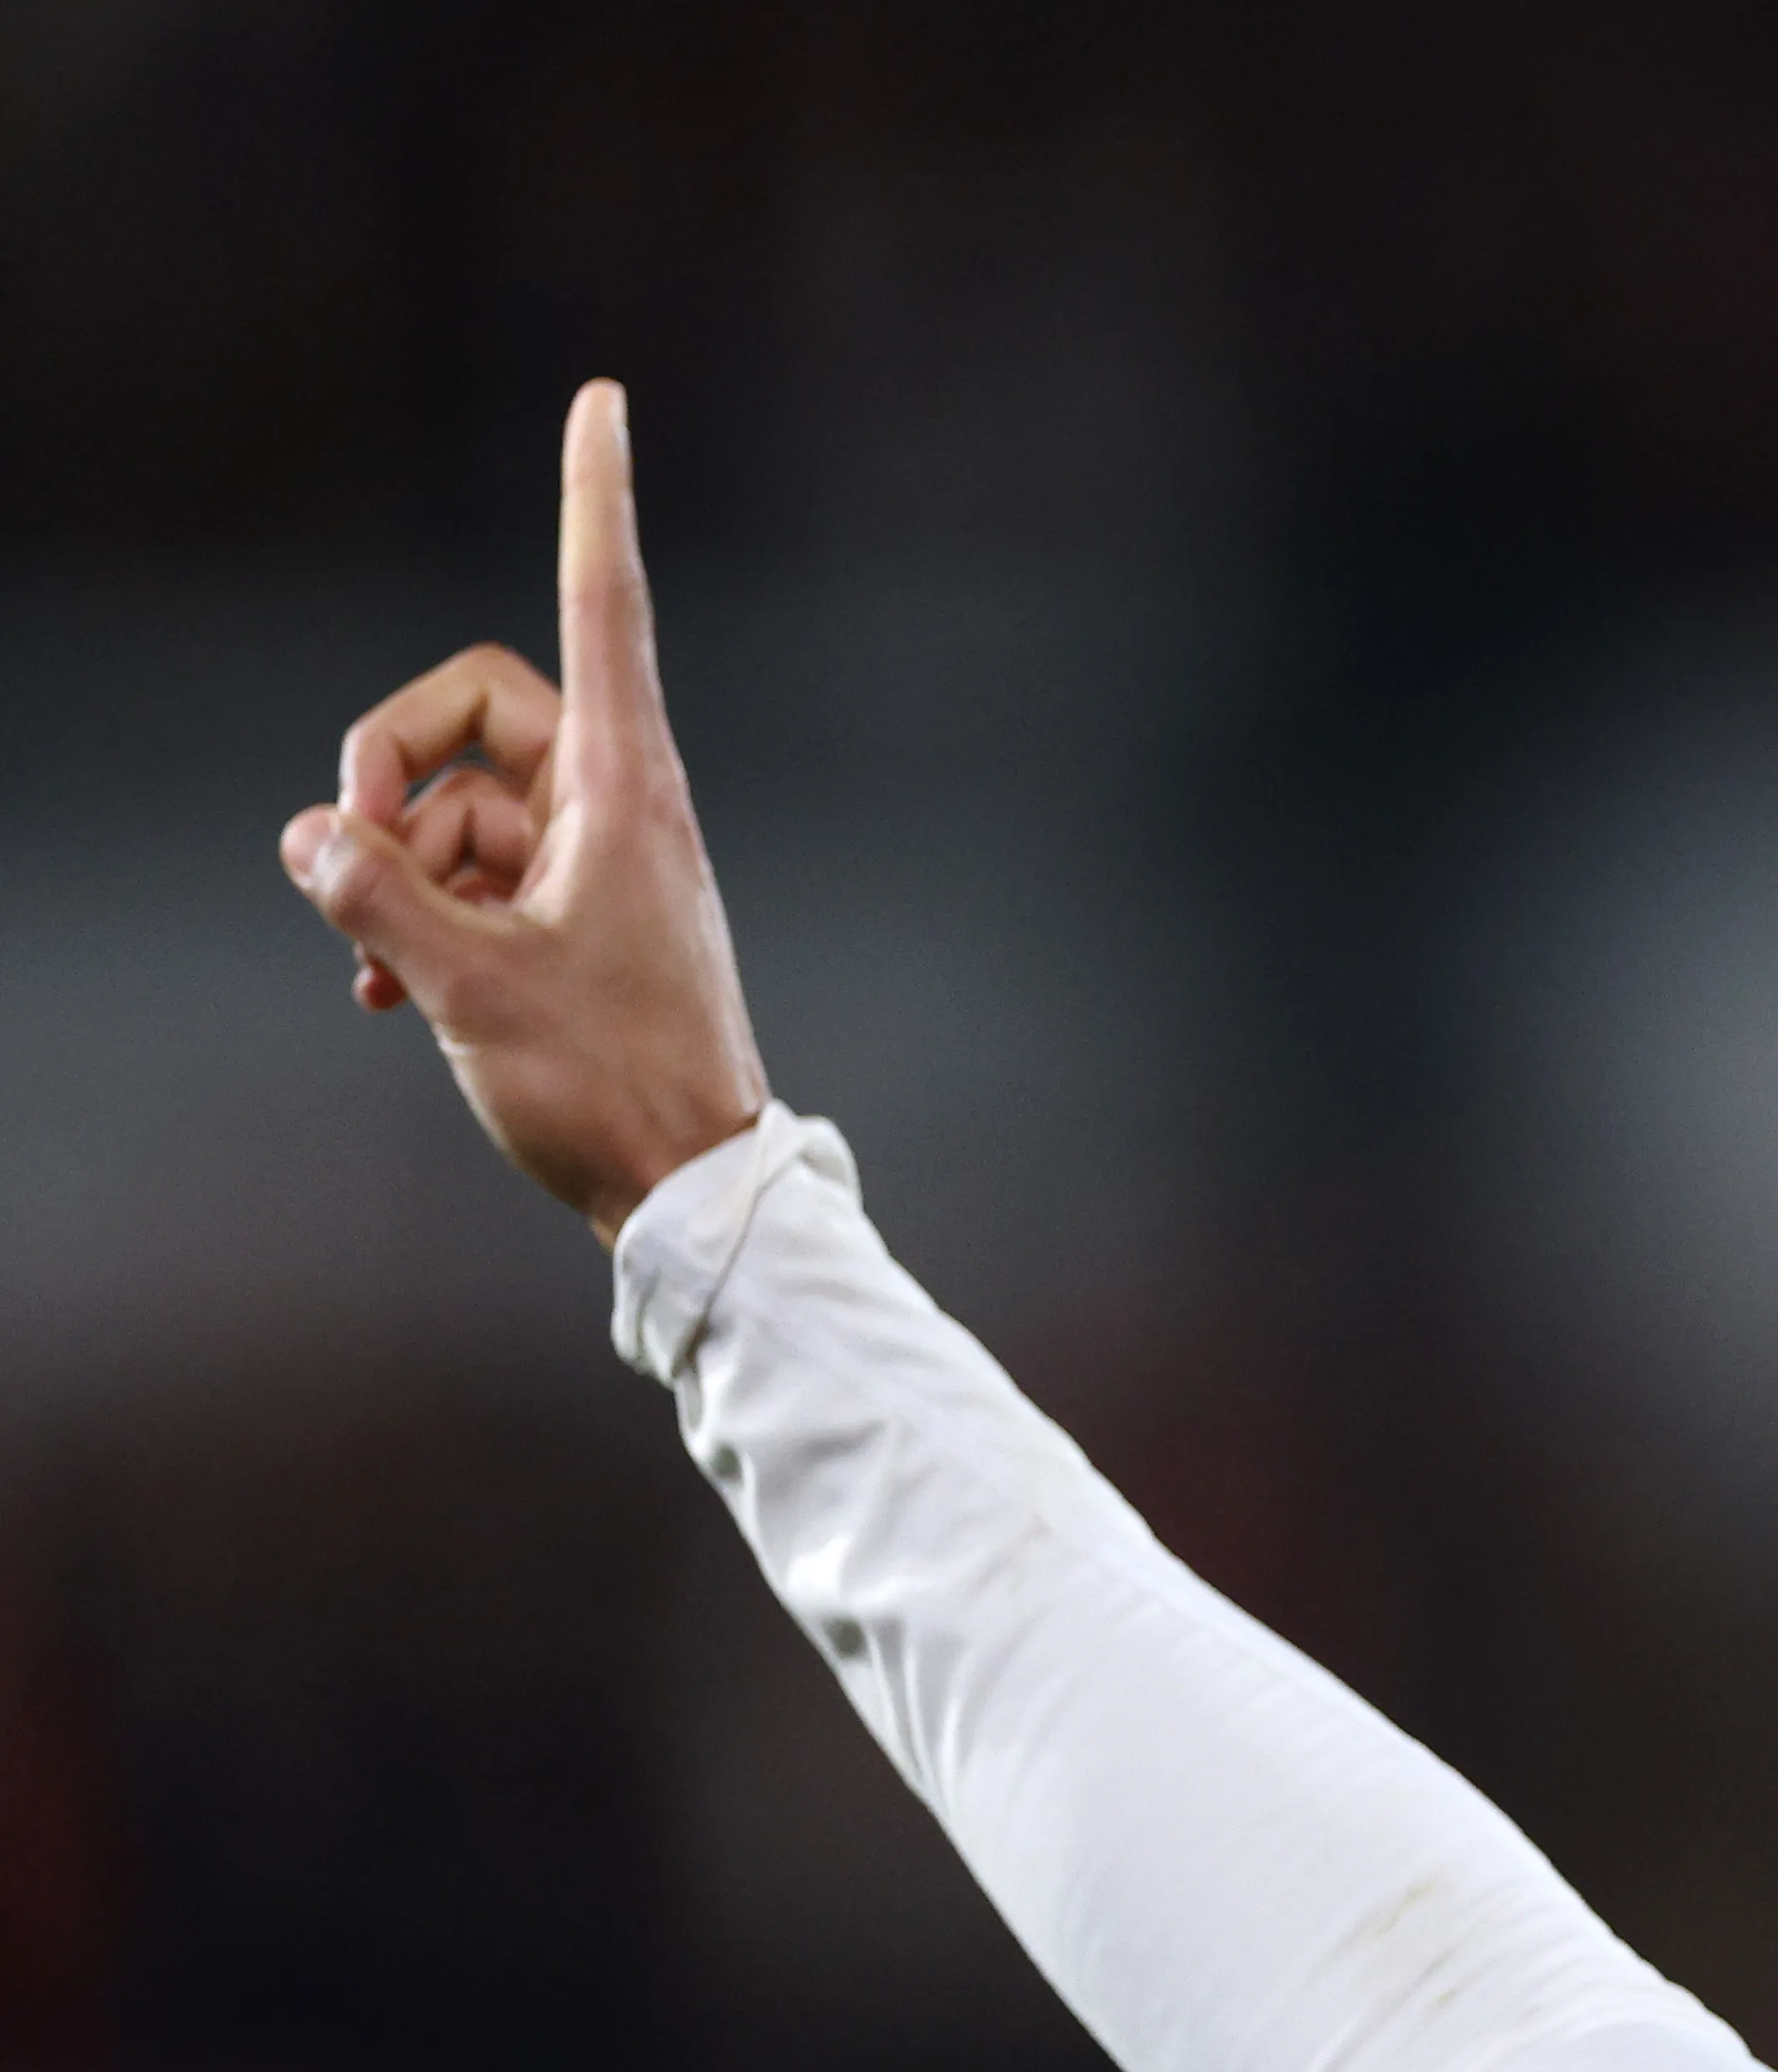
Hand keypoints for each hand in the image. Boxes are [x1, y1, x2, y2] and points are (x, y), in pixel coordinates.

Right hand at [279, 383, 768, 1243]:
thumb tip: (315, 835)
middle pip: (473, 711)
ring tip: (389, 966)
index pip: (602, 601)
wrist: (688, 1189)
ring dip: (398, 869)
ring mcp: (594, 860)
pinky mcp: (574, 914)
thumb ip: (377, 896)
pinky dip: (423, 913)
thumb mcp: (472, 985)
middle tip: (355, 861)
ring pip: (459, 806)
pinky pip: (474, 870)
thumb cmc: (610, 1086)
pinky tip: (389, 992)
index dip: (593, 498)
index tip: (601, 401)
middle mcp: (617, 804)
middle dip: (393, 772)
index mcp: (624, 787)